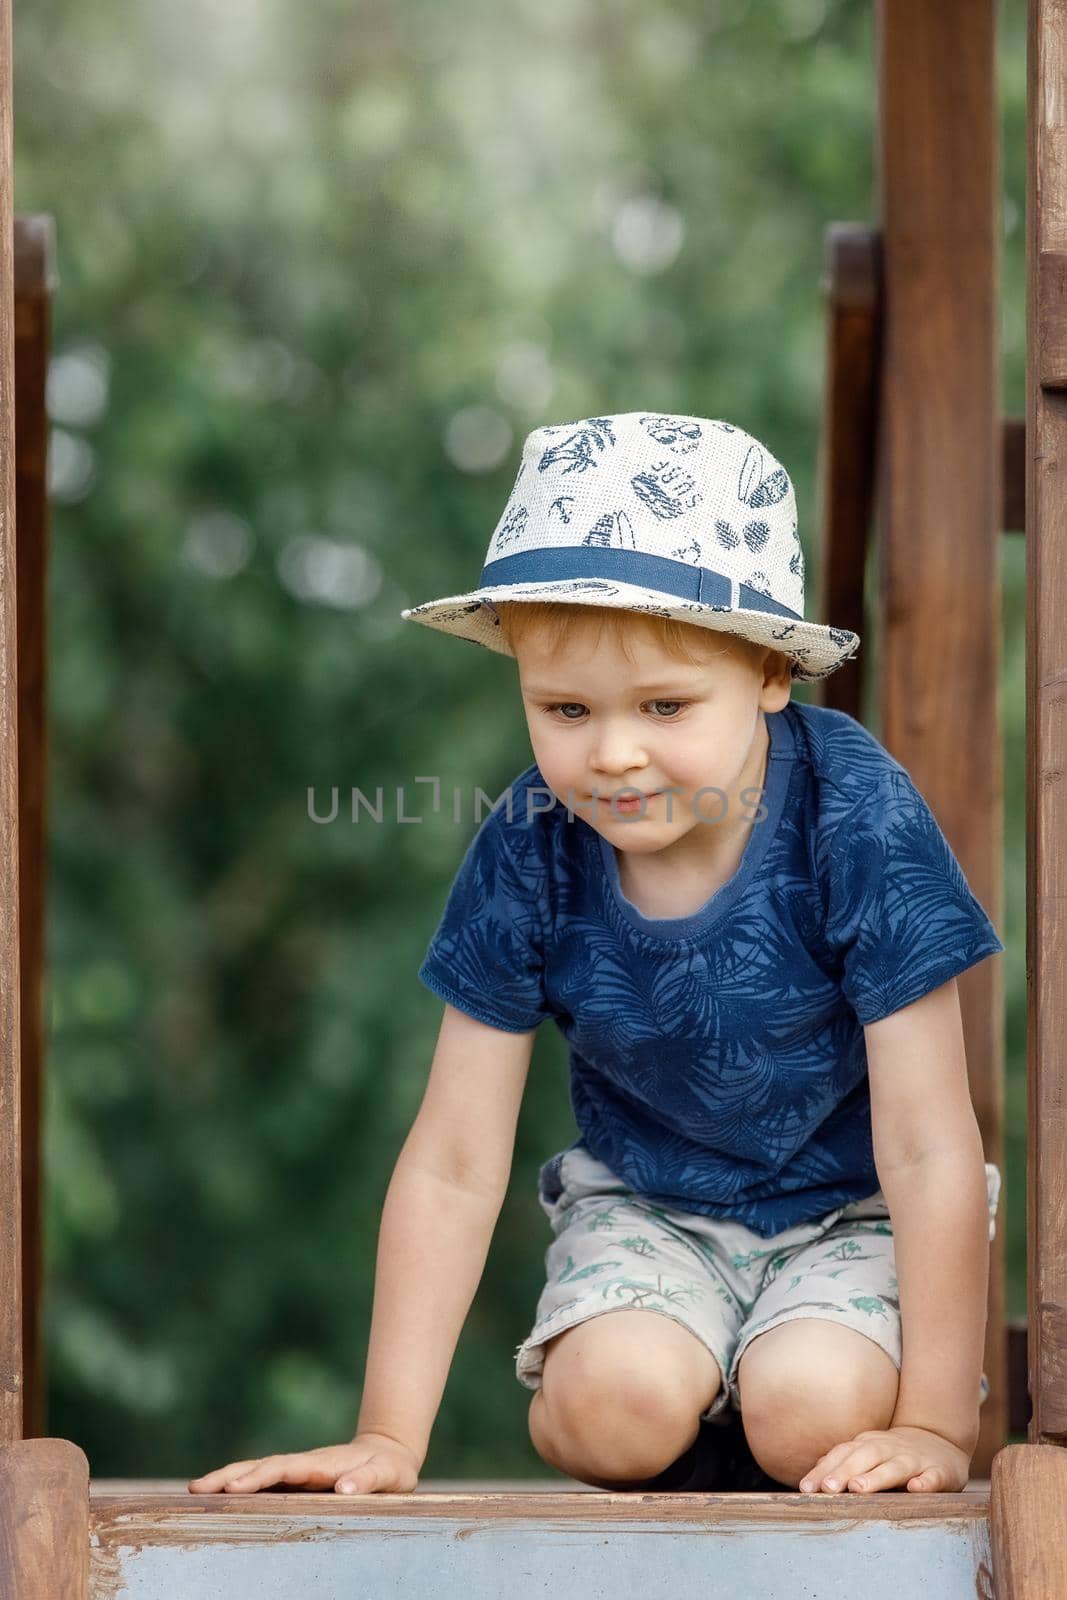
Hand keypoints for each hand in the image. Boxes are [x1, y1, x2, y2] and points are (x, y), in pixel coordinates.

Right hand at [187, 1432, 421, 1494]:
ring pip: (258, 1471)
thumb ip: (368, 1480)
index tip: (235, 1488)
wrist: (388, 1452)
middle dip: (232, 1476)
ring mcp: (297, 1471)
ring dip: (228, 1477)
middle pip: (263, 1467)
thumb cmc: (389, 1469)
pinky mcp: (295, 1479)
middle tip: (200, 1488)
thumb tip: (343, 1488)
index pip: (287, 1470)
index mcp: (323, 1465)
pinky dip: (239, 1483)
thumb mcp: (388, 1475)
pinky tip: (216, 1493)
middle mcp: (305, 1465)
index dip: (260, 1477)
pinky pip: (263, 1481)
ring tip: (196, 1488)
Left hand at [797, 1425, 970, 1494]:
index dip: (824, 1470)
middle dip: (844, 1472)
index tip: (806, 1488)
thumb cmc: (893, 1454)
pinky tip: (915, 1489)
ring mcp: (914, 1459)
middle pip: (864, 1458)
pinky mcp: (939, 1471)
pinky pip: (932, 1477)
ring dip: (876, 1477)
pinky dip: (924, 1482)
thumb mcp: (867, 1454)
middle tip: (827, 1488)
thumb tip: (810, 1479)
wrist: (939, 1440)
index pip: (843, 1454)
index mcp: (868, 1445)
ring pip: (894, 1467)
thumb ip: (842, 1464)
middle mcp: (888, 1449)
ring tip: (858, 1488)